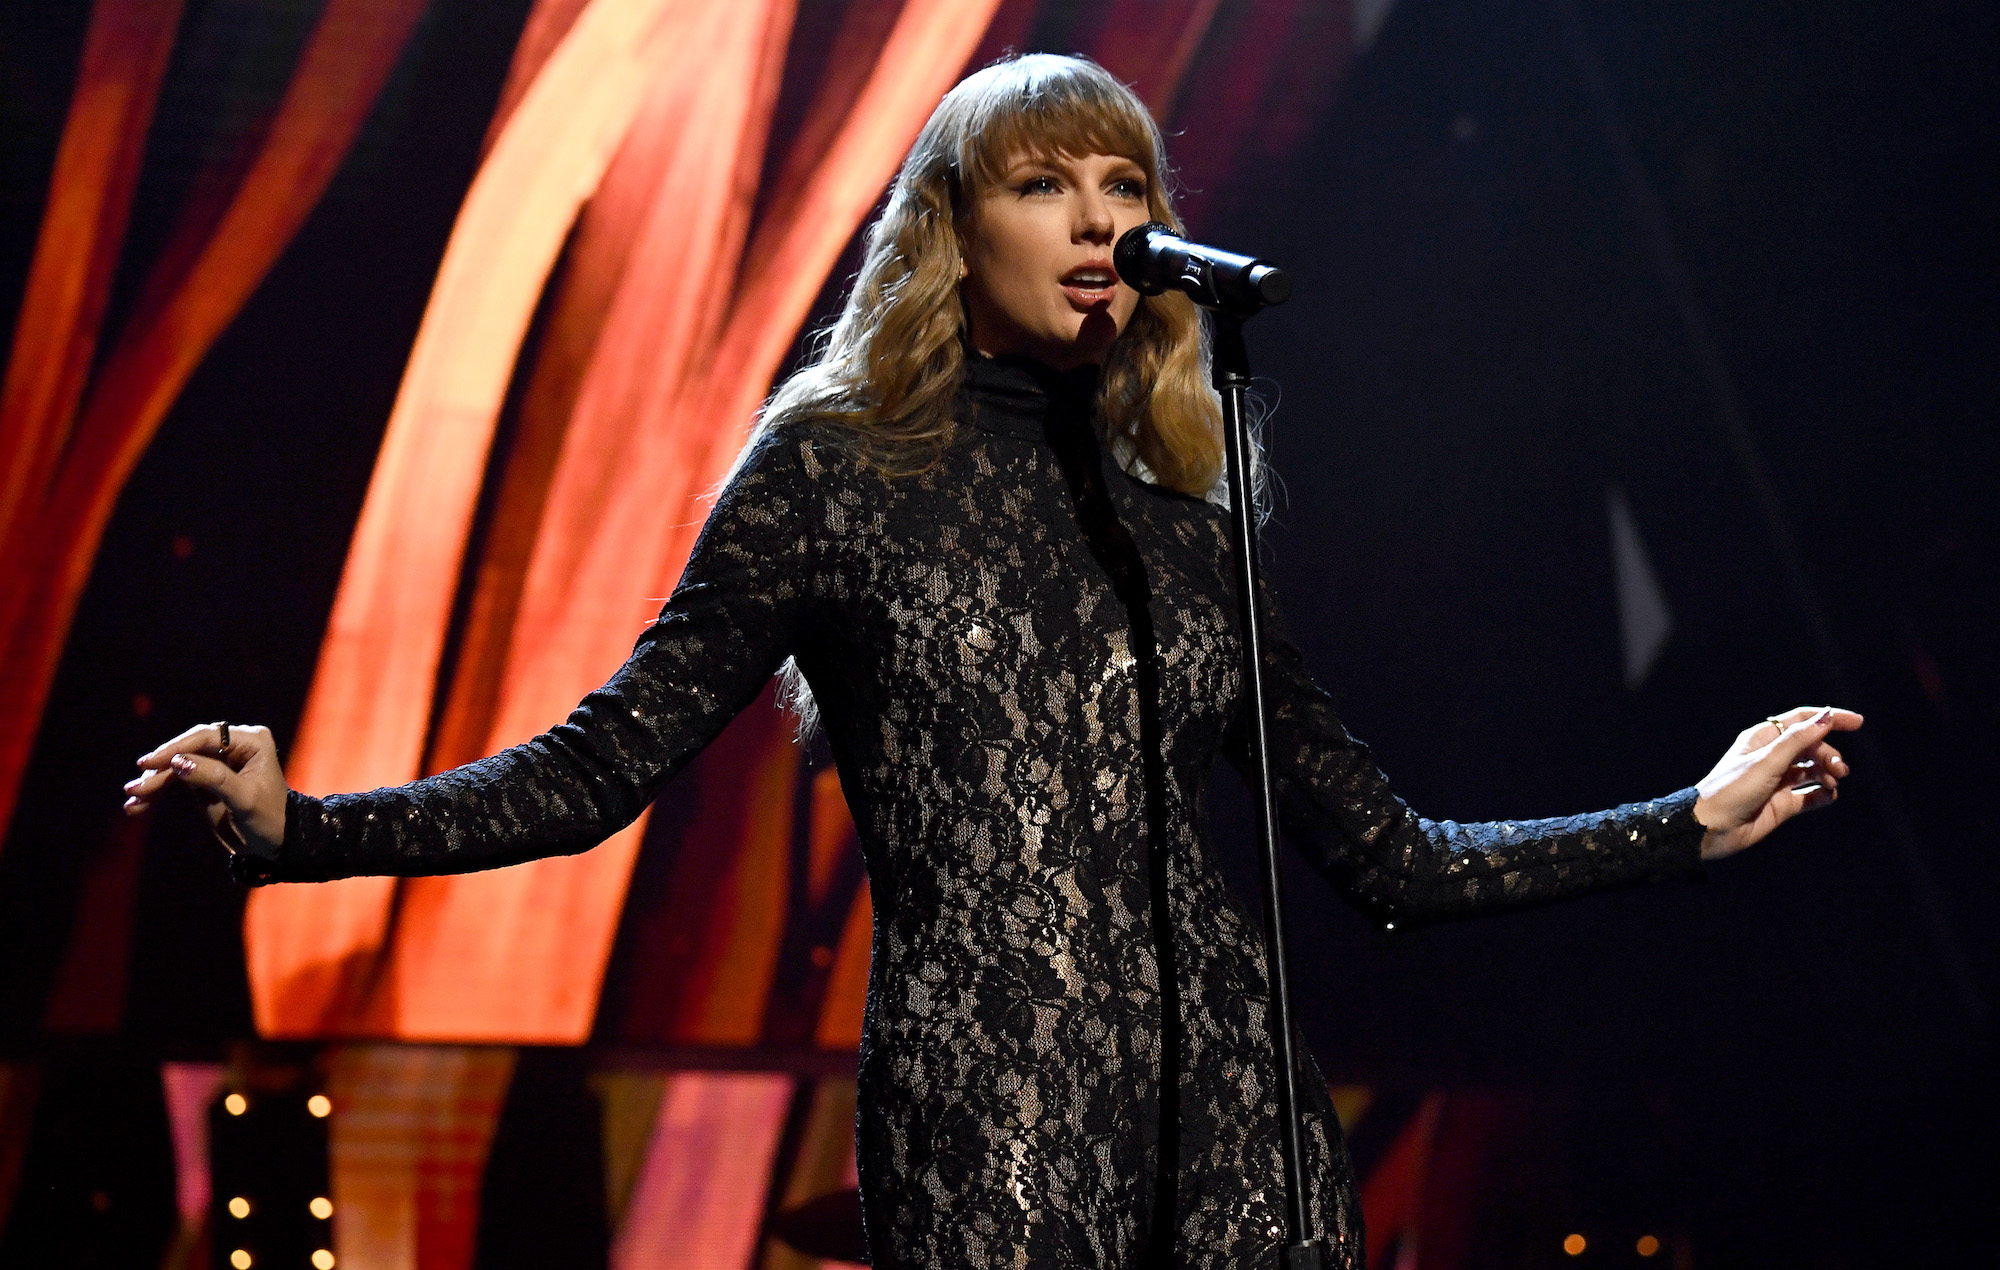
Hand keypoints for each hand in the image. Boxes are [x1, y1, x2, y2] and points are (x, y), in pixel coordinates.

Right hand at [126, 722, 289, 856]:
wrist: (275, 843)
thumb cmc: (269, 819)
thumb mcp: (245, 800)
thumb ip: (214, 778)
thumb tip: (178, 762)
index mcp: (251, 741)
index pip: (206, 737)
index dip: (175, 749)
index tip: (148, 765)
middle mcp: (234, 744)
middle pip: (187, 749)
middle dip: (160, 770)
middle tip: (134, 790)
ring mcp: (217, 759)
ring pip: (177, 764)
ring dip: (153, 783)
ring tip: (132, 801)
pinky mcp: (204, 776)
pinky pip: (175, 779)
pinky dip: (157, 792)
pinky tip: (137, 807)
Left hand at [1693, 705, 1862, 860]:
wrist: (1710, 828)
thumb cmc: (1731, 789)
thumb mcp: (1767, 760)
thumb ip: (1798, 739)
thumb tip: (1827, 716)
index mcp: (1763, 739)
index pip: (1802, 721)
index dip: (1829, 719)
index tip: (1857, 723)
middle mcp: (1771, 757)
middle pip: (1812, 746)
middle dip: (1829, 754)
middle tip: (1838, 768)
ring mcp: (1778, 781)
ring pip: (1814, 770)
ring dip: (1828, 773)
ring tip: (1833, 781)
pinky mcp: (1782, 804)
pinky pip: (1811, 796)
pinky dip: (1824, 794)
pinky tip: (1828, 795)